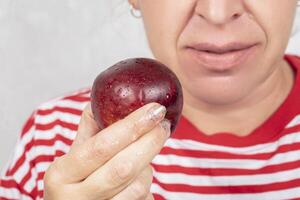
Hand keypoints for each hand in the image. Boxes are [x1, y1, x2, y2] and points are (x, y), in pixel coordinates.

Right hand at [43, 102, 169, 199]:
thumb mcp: (72, 157)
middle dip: (150, 142)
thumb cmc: (72, 183)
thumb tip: (106, 100)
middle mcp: (76, 198)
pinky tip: (140, 173)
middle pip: (124, 167)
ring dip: (148, 165)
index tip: (154, 110)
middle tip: (163, 125)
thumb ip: (89, 130)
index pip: (101, 146)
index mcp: (61, 175)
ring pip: (138, 185)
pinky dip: (145, 181)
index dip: (132, 125)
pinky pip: (143, 198)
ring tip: (144, 152)